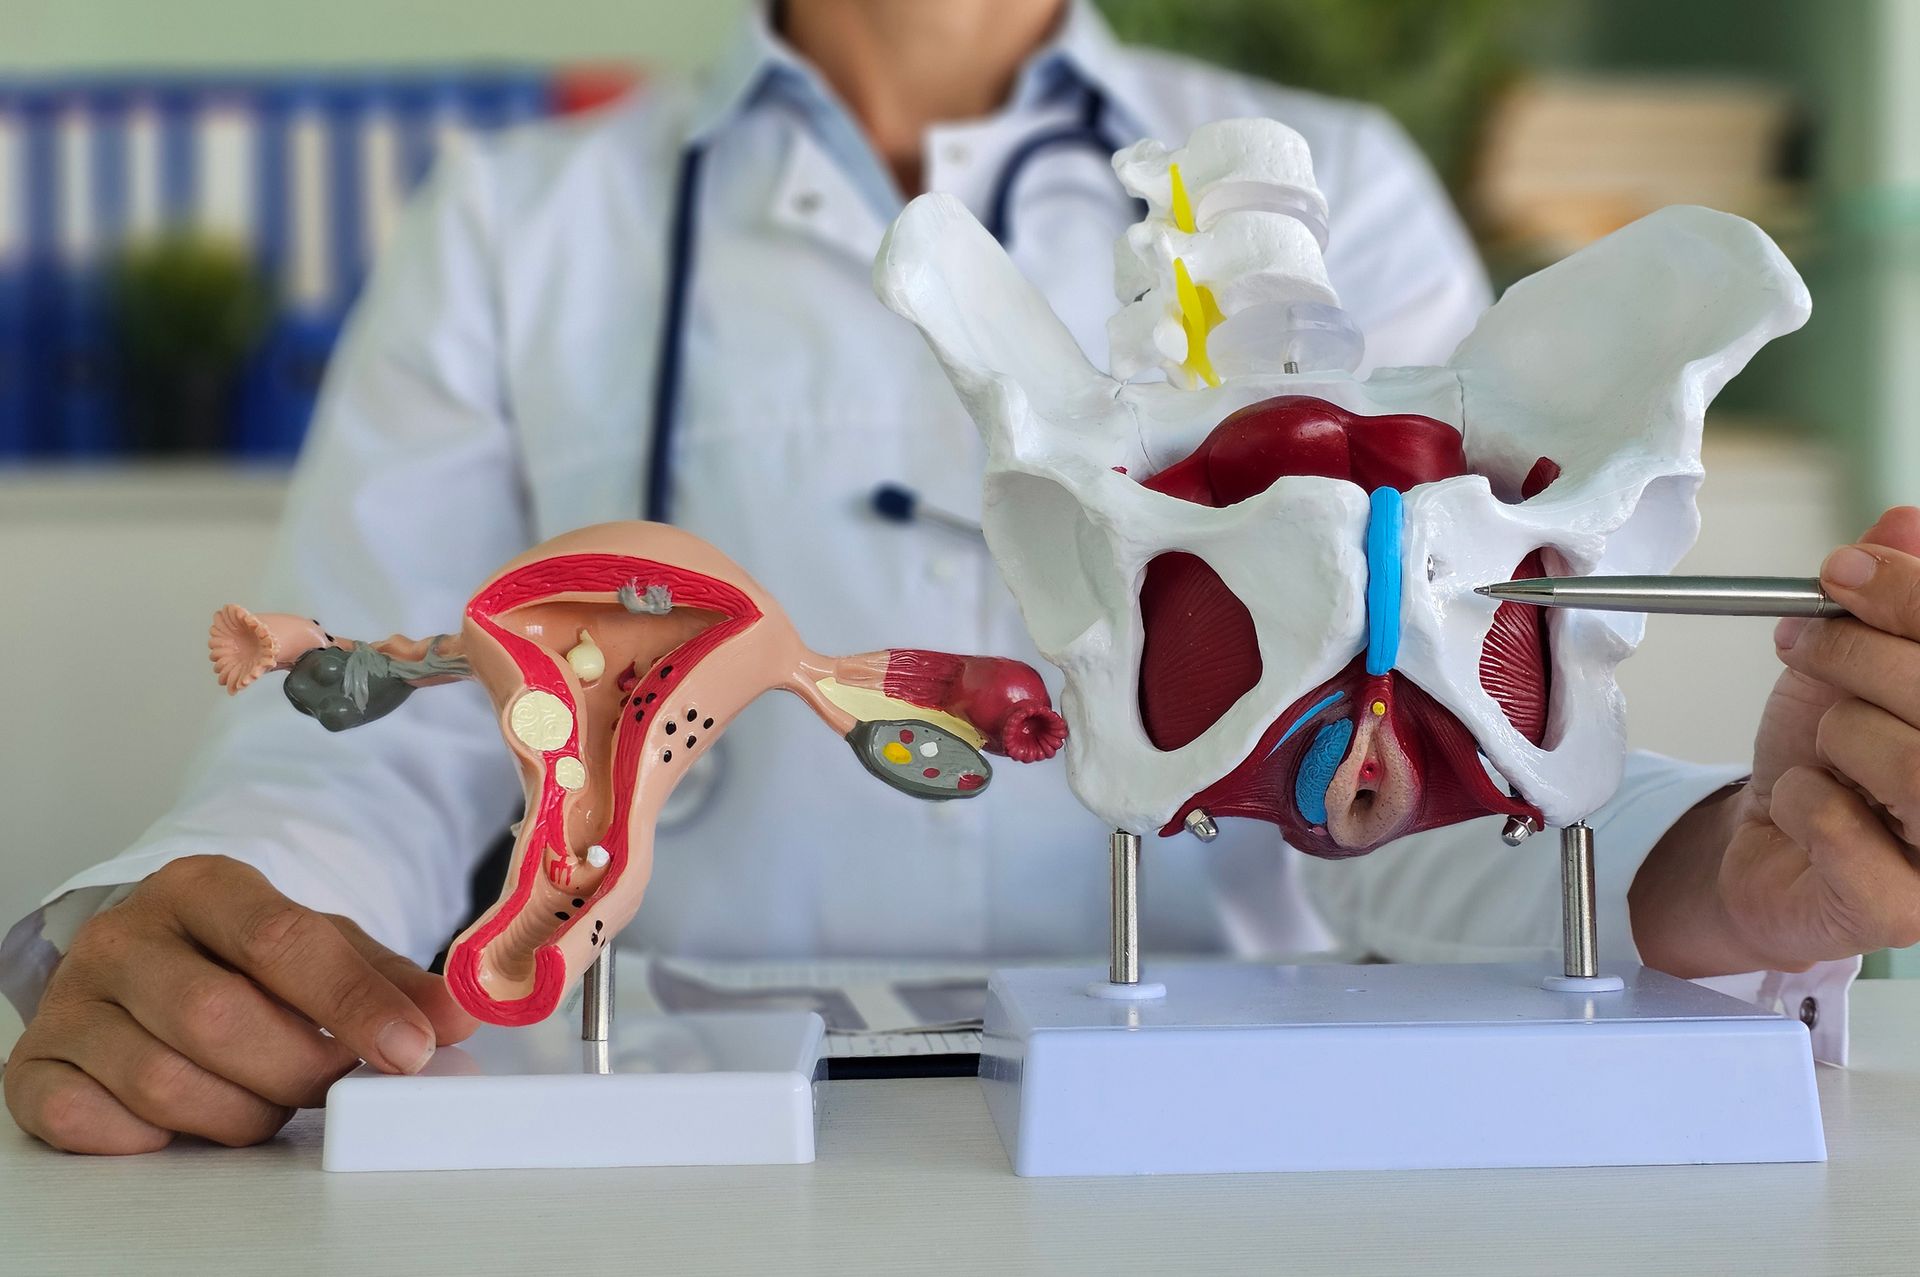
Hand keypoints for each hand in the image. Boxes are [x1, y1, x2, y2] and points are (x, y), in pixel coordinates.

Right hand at [4, 855, 474, 1153]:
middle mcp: (124, 935)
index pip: (283, 939)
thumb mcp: (322, 948)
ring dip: (241, 1111)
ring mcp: (70, 1001)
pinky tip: (188, 1118)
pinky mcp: (34, 1067)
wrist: (143, 964)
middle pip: (220, 1019)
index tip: (411, 1051)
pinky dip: (155, 1138)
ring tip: (267, 1097)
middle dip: (297, 1068)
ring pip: (166, 1083)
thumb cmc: (240, 959)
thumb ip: (392, 981)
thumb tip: (459, 1019)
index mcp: (204, 887)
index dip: (354, 1002)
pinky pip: (93, 1123)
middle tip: (330, 1081)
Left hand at [1631, 507, 1919, 975]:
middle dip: (1860, 656)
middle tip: (1804, 642)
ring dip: (1840, 733)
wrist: (1777, 847)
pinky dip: (1804, 802)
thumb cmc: (1835, 755)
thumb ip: (1896, 597)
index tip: (1841, 570)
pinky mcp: (1907, 912)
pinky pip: (1843, 830)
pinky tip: (1810, 806)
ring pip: (1912, 765)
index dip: (1911, 595)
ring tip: (1826, 743)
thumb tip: (1907, 519)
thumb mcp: (1859, 658)